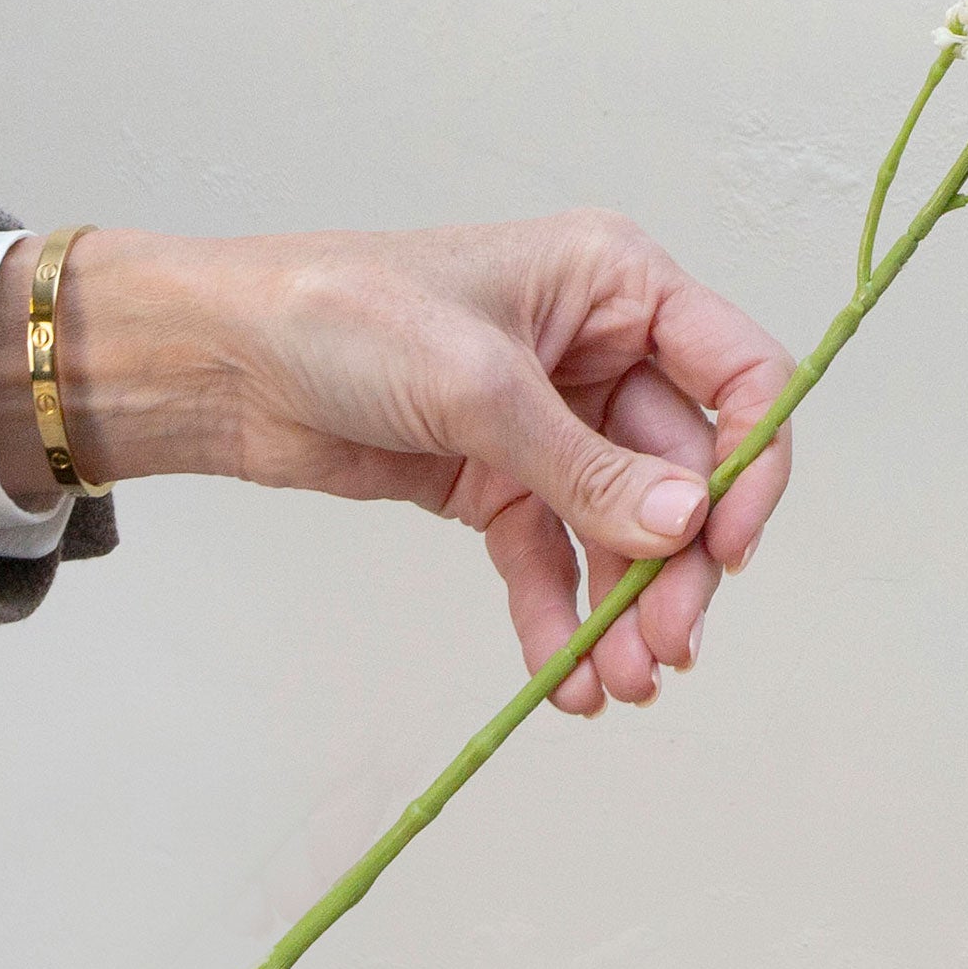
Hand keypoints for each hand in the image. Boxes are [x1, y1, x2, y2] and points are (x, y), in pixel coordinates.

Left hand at [0, 213, 794, 715]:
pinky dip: (559, 614)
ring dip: (623, 606)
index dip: (751, 462)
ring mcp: (546, 420)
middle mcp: (596, 348)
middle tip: (664, 647)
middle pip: (682, 471)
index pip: (737, 372)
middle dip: (678, 564)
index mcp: (614, 284)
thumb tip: (684, 526)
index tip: (727, 546)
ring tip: (614, 684)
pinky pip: (550, 555)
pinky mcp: (493, 478)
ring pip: (621, 526)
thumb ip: (586, 466)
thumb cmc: (339, 314)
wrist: (216, 360)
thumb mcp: (476, 386)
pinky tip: (560, 675)